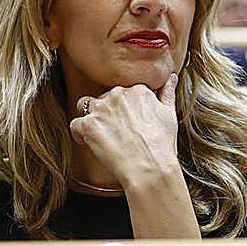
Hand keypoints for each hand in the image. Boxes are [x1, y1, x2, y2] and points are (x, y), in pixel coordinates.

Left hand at [68, 74, 182, 193]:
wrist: (150, 167)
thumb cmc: (161, 145)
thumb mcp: (170, 114)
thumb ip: (167, 92)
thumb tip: (171, 78)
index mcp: (138, 89)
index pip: (123, 93)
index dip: (123, 109)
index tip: (127, 124)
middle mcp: (118, 94)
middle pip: (104, 98)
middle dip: (107, 114)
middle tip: (117, 134)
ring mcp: (102, 108)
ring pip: (86, 106)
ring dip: (91, 120)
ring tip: (101, 137)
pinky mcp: (88, 125)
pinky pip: (75, 125)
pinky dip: (80, 135)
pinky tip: (90, 144)